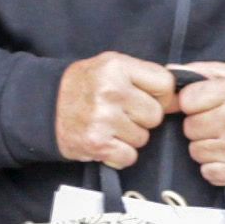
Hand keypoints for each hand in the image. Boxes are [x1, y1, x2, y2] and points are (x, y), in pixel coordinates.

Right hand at [57, 51, 176, 167]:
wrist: (44, 105)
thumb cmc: (83, 86)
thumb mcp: (111, 66)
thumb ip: (144, 77)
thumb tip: (180, 97)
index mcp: (117, 66)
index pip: (165, 84)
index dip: (160, 95)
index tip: (145, 97)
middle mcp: (111, 91)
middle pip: (155, 115)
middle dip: (142, 118)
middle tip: (121, 113)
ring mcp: (103, 119)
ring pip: (143, 138)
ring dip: (130, 137)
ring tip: (109, 125)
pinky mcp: (97, 144)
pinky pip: (129, 156)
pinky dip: (119, 154)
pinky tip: (105, 141)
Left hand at [175, 62, 224, 188]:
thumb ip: (204, 71)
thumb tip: (168, 71)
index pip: (186, 100)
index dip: (194, 103)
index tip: (208, 105)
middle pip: (188, 127)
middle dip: (201, 126)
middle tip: (223, 124)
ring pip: (195, 151)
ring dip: (208, 147)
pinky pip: (207, 172)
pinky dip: (216, 168)